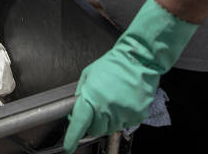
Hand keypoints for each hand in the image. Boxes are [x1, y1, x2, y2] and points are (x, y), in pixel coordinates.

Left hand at [63, 0, 197, 152]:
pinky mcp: (137, 116)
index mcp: (93, 97)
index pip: (80, 123)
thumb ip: (81, 94)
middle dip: (93, 123)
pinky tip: (123, 102)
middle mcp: (108, 108)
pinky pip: (125, 124)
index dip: (72, 137)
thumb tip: (76, 109)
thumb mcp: (89, 74)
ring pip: (110, 128)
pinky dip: (122, 116)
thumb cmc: (113, 64)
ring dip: (108, 119)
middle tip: (96, 109)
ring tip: (113, 100)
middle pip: (95, 130)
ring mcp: (123, 114)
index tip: (69, 146)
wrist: (138, 60)